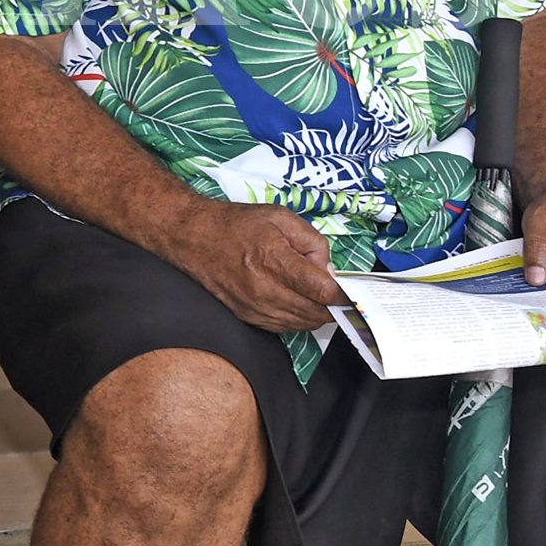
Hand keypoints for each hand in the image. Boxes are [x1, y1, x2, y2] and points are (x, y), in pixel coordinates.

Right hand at [167, 203, 345, 332]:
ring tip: (312, 290)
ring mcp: (255, 307)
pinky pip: (287, 328)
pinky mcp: (248, 317)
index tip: (352, 288)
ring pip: (305, 324)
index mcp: (273, 259)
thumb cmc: (237, 224)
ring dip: (317, 311)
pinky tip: (296, 299)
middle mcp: (264, 289)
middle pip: (318, 313)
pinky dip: (299, 317)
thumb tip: (329, 271)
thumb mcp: (281, 217)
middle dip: (332, 302)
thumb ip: (313, 242)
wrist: (193, 237)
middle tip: (331, 286)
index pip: (323, 291)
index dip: (345, 293)